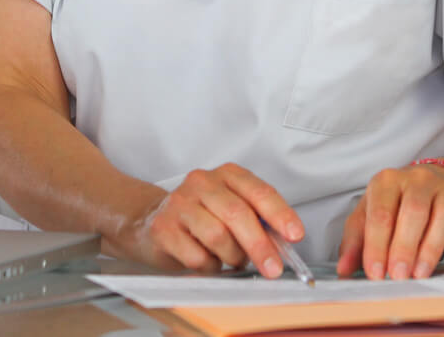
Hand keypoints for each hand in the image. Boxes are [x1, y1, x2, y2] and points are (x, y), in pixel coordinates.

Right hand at [116, 164, 303, 274]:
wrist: (148, 221)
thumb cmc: (199, 217)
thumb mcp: (229, 209)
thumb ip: (256, 221)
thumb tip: (283, 245)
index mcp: (226, 174)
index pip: (258, 191)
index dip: (280, 214)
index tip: (295, 235)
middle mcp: (202, 183)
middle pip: (238, 214)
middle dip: (260, 245)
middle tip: (272, 268)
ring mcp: (180, 204)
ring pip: (218, 236)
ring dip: (232, 257)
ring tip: (232, 260)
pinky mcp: (164, 228)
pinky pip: (196, 256)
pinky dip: (209, 267)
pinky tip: (207, 262)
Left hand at [336, 161, 443, 279]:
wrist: (438, 180)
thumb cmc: (398, 202)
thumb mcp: (370, 212)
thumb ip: (356, 240)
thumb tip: (343, 269)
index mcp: (388, 181)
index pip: (381, 212)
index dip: (377, 244)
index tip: (375, 272)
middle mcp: (419, 180)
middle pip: (413, 211)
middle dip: (404, 246)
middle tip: (397, 276)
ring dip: (432, 247)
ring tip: (420, 274)